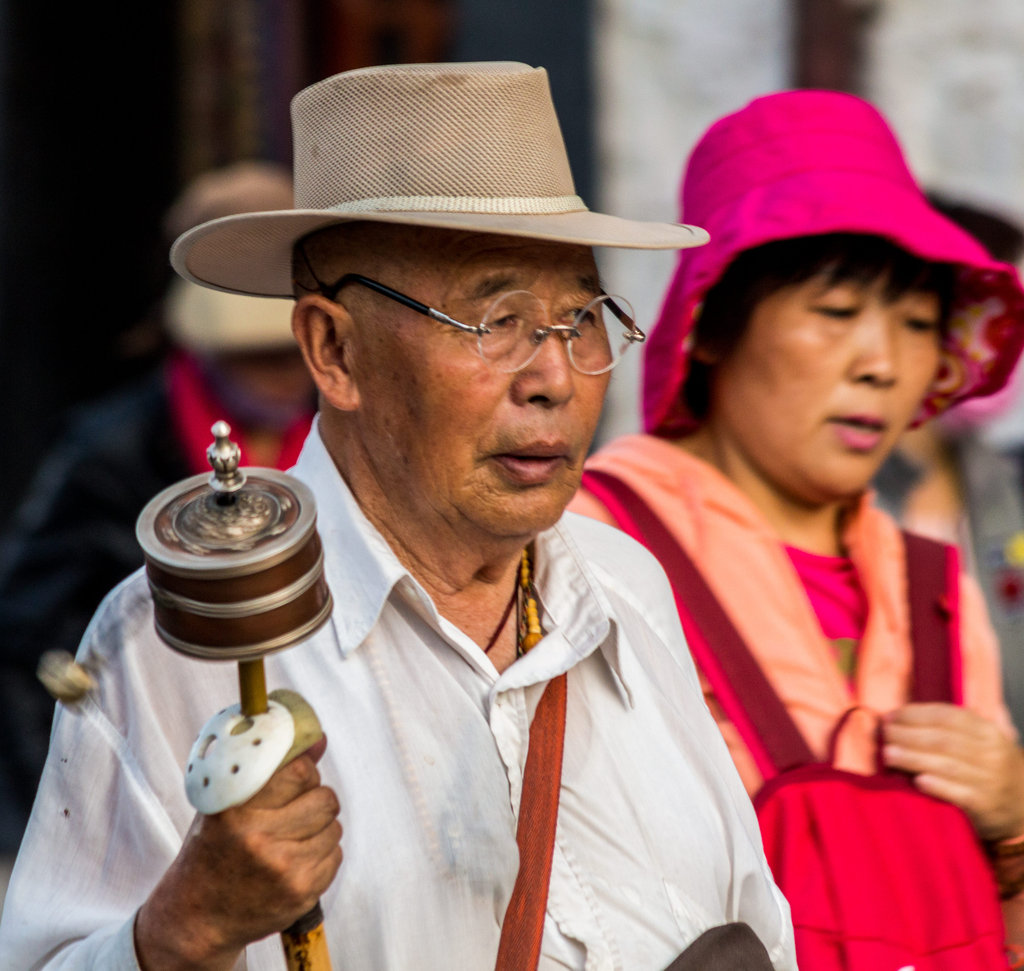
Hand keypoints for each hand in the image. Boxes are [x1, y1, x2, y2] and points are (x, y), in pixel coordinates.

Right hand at [135, 740, 341, 969]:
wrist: (197, 916)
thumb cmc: (214, 849)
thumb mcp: (227, 804)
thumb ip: (273, 769)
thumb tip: (319, 738)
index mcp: (236, 811)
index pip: (300, 771)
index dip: (305, 771)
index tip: (295, 779)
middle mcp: (259, 839)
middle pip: (325, 798)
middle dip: (316, 798)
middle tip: (297, 808)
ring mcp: (282, 869)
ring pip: (334, 827)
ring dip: (320, 828)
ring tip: (292, 837)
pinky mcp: (300, 892)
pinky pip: (335, 856)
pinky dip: (322, 855)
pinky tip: (295, 861)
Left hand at [882, 702, 1023, 841]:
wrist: (1023, 806)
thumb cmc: (989, 768)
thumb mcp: (980, 742)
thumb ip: (950, 728)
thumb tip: (901, 716)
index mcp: (987, 732)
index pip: (947, 716)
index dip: (915, 714)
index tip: (890, 715)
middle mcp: (992, 754)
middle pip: (942, 740)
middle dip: (908, 734)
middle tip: (884, 734)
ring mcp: (991, 780)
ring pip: (947, 765)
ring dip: (913, 758)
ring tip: (888, 754)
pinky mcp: (986, 806)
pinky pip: (960, 794)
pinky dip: (938, 786)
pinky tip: (917, 781)